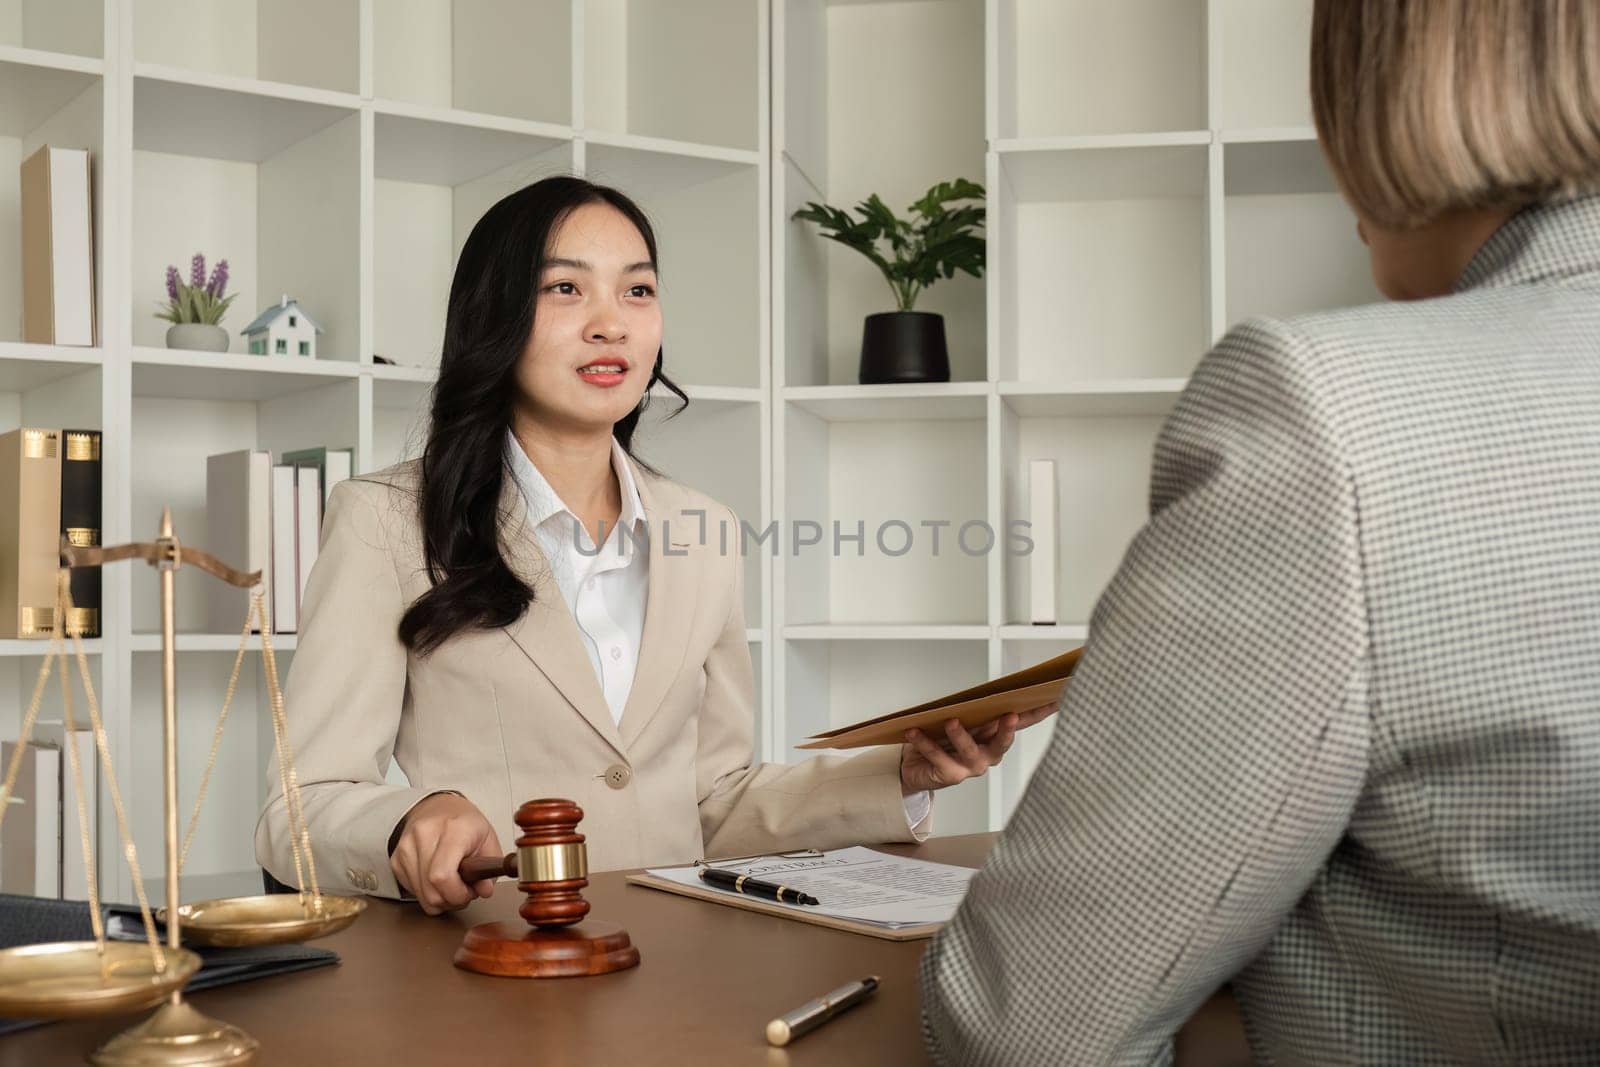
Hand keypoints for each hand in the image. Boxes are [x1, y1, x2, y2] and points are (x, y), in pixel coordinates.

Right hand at [390, 793, 501, 915]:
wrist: (438, 807)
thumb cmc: (465, 824)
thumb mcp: (488, 841)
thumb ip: (489, 870)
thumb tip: (484, 891)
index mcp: (453, 828)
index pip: (442, 876)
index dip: (456, 894)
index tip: (468, 892)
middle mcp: (424, 834)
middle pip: (430, 890)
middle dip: (450, 899)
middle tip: (462, 890)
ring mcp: (406, 846)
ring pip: (420, 894)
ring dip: (439, 898)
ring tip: (451, 883)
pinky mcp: (396, 858)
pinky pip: (412, 890)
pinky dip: (427, 892)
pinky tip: (436, 878)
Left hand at [898, 703, 1058, 794]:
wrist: (915, 768)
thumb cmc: (941, 740)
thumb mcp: (962, 721)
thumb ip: (976, 710)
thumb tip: (988, 689)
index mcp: (995, 737)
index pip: (1023, 721)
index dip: (1042, 711)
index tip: (1057, 697)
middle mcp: (988, 754)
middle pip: (1003, 742)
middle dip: (1007, 729)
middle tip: (1010, 716)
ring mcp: (970, 767)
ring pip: (971, 752)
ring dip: (961, 735)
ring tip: (952, 722)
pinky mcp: (950, 775)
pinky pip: (938, 757)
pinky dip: (926, 743)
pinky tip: (915, 732)